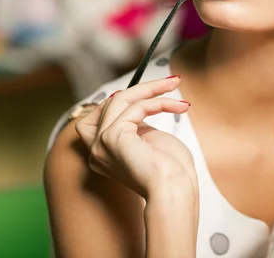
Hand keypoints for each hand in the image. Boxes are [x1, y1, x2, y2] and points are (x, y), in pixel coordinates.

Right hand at [73, 76, 197, 198]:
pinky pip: (135, 107)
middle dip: (141, 89)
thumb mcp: (150, 140)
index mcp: (104, 153)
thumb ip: (137, 122)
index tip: (156, 90)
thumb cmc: (171, 172)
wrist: (175, 191)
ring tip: (176, 85)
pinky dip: (157, 102)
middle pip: (110, 102)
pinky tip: (177, 106)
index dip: (126, 98)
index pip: (103, 113)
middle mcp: (96, 150)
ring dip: (152, 89)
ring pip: (120, 99)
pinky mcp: (112, 137)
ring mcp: (101, 144)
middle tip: (171, 82)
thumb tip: (137, 100)